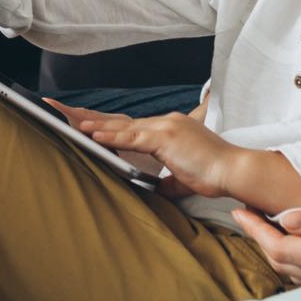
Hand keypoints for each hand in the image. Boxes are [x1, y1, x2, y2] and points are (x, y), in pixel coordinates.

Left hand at [61, 106, 249, 198]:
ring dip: (94, 125)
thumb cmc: (215, 174)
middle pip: (121, 120)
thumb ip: (167, 180)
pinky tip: (93, 134)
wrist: (236, 171)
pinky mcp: (166, 137)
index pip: (130, 125)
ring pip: (122, 126)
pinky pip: (132, 137)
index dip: (107, 124)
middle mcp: (165, 122)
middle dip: (91, 117)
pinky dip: (111, 136)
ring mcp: (165, 127)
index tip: (85, 121)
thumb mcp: (184, 178)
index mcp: (168, 129)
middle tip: (64, 111)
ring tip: (71, 122)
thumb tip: (156, 189)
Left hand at [227, 205, 300, 291]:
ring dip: (274, 250)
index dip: (254, 229)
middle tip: (246, 214)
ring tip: (264, 225)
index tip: (239, 211)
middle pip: (280, 262)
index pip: (279, 247)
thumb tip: (286, 217)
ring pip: (293, 273)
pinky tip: (296, 245)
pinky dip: (294, 260)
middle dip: (258, 239)